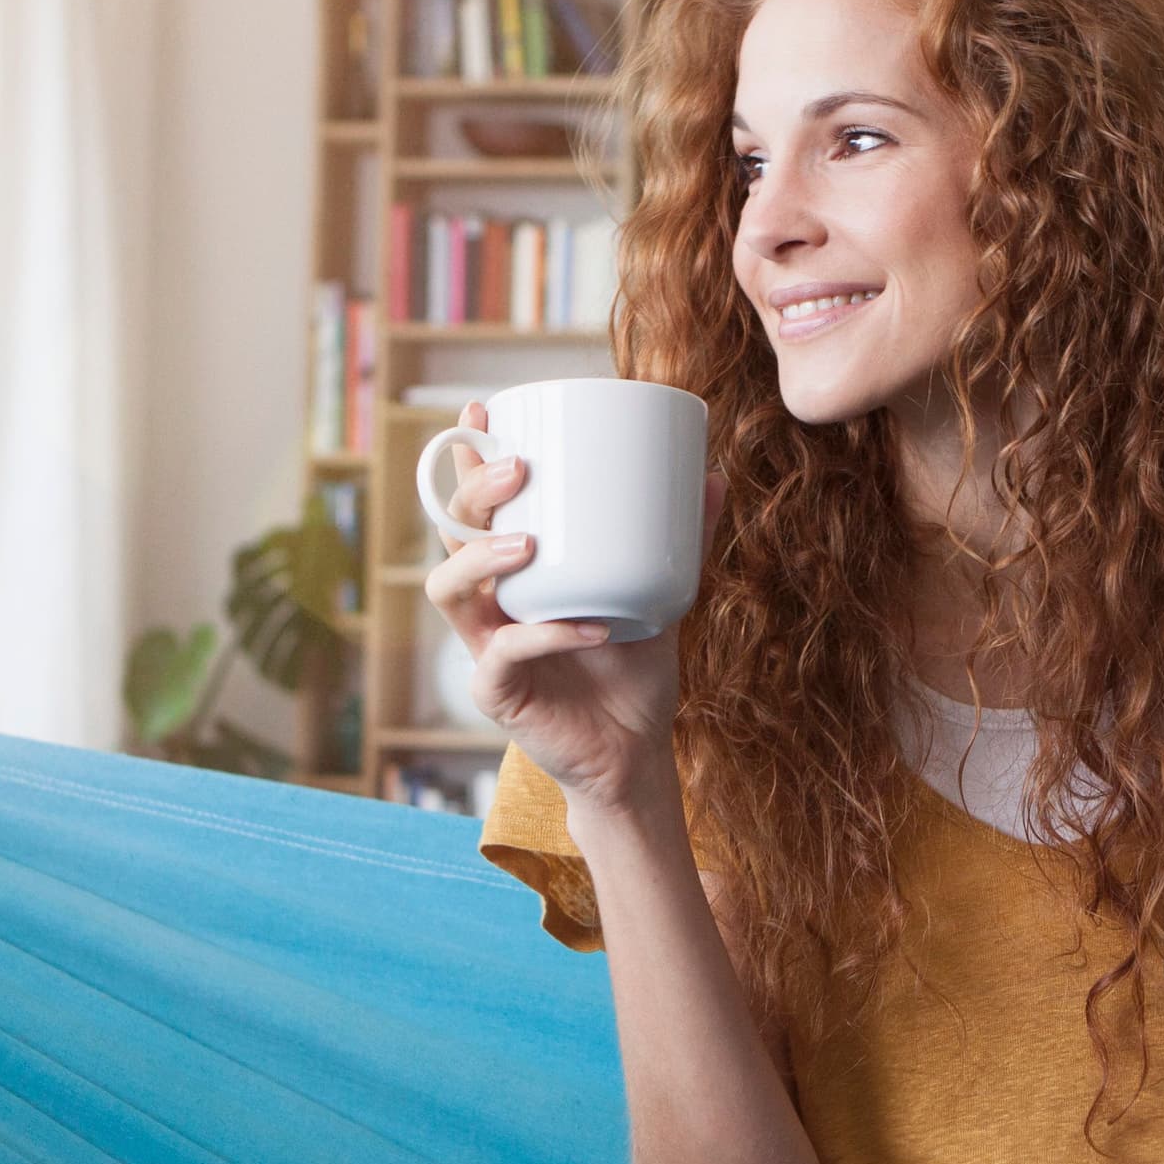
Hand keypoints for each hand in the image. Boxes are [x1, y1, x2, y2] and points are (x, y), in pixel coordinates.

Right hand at [424, 401, 703, 816]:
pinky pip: (502, 654)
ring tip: (528, 543)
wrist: (635, 754)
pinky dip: (543, 634)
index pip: (476, 505)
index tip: (480, 409)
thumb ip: (681, 542)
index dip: (466, 457)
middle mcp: (488, 603)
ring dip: (482, 557)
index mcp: (515, 572)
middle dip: (474, 493)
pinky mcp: (495, 692)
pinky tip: (586, 627)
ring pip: (448, 590)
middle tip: (518, 469)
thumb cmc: (635, 672)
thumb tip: (715, 478)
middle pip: (450, 533)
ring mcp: (484, 647)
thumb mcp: (662, 596)